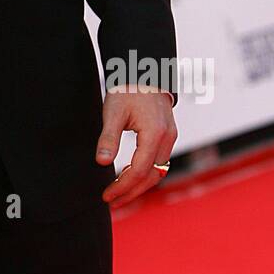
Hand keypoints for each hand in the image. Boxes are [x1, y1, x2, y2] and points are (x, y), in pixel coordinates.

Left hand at [96, 87, 176, 208]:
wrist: (143, 72)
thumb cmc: (127, 90)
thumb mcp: (113, 112)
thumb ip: (108, 138)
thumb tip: (102, 163)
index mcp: (155, 134)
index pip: (139, 170)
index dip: (122, 186)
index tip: (107, 195)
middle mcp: (168, 138)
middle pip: (152, 176)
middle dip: (132, 192)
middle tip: (112, 201)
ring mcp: (171, 138)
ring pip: (158, 172)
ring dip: (140, 185)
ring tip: (119, 194)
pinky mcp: (168, 136)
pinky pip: (159, 162)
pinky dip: (145, 174)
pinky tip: (129, 176)